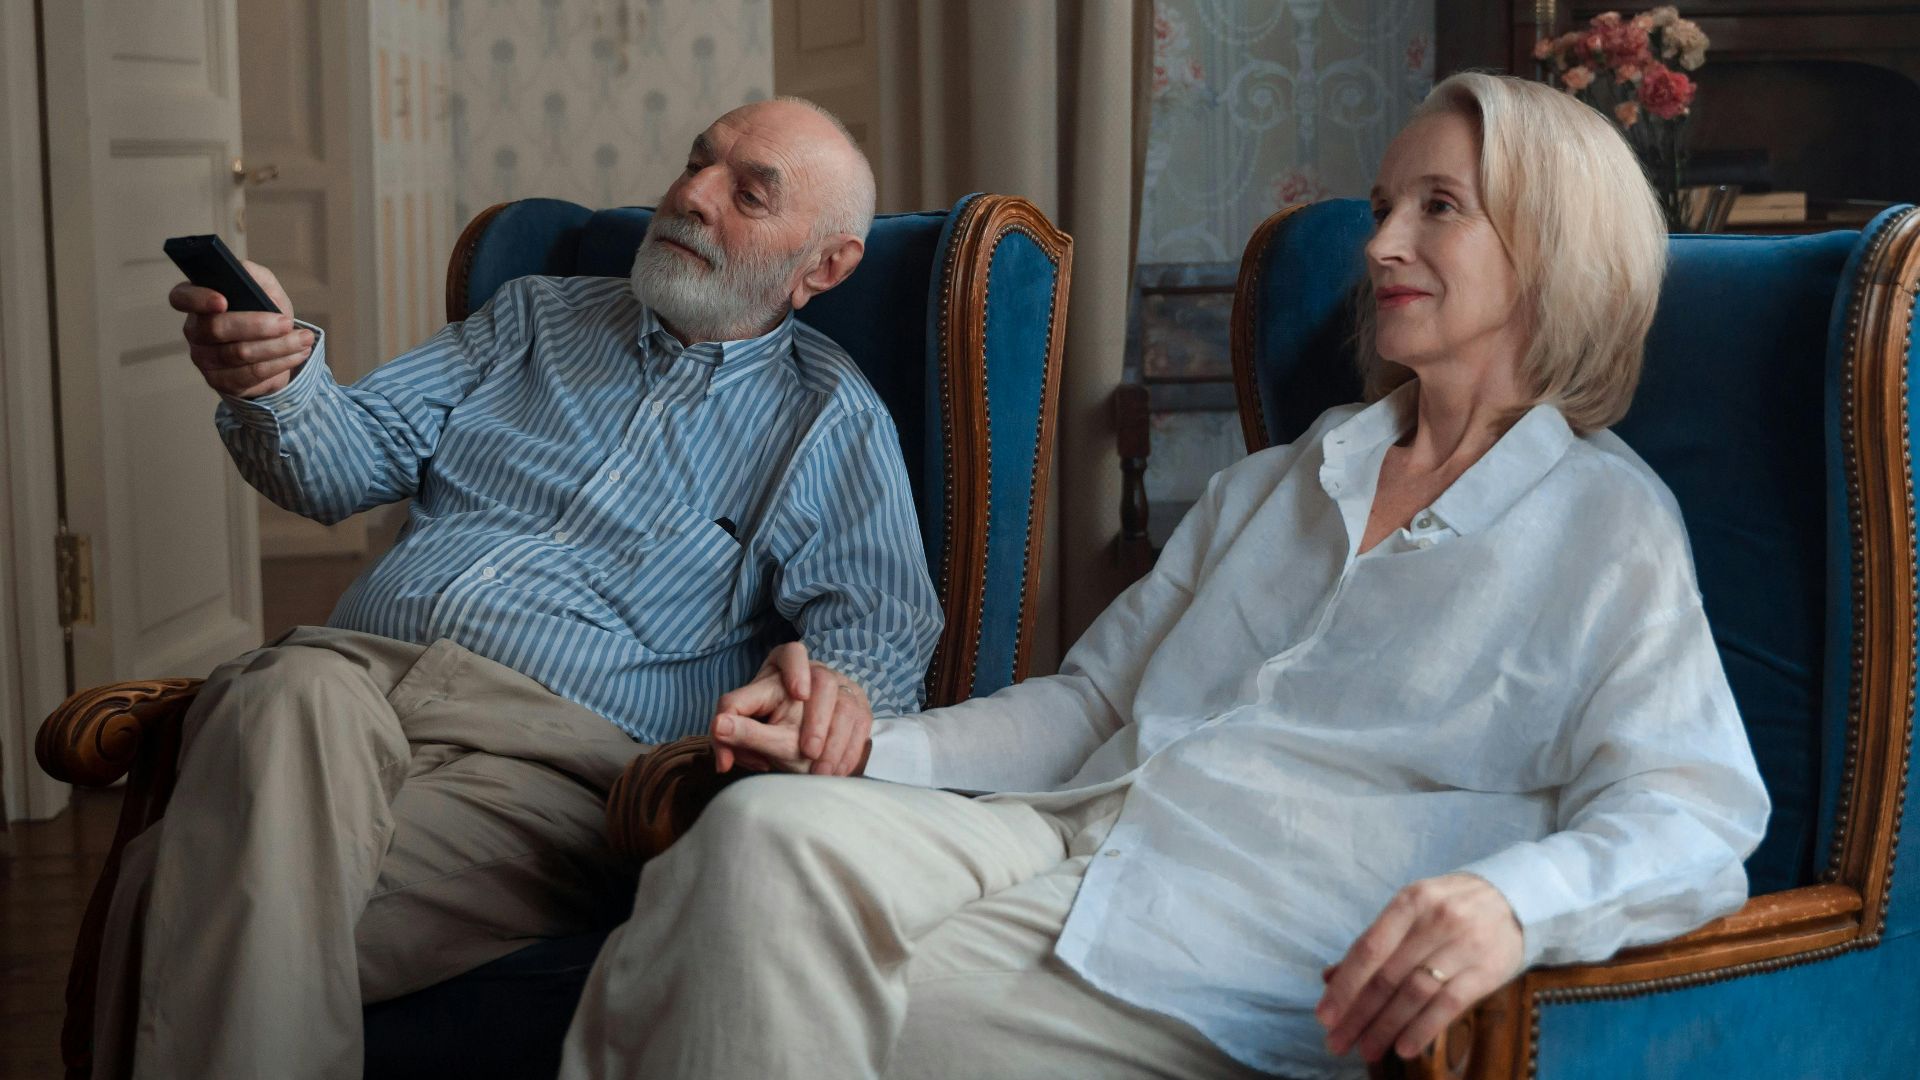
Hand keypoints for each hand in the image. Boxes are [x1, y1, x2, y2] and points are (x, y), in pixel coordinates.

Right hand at [171, 260, 311, 397]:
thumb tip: (246, 272)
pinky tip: (298, 353)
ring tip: (304, 338)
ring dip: (278, 346)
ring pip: (239, 353)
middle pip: (216, 328)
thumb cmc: (262, 310)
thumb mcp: (264, 288)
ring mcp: (204, 358)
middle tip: (286, 322)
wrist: (273, 347)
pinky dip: (280, 362)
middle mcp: (194, 330)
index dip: (199, 299)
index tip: (223, 301)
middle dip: (256, 325)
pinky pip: (251, 374)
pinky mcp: (220, 381)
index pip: (182, 297)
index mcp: (197, 301)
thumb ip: (255, 275)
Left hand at [710, 642, 873, 776]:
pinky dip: (849, 751)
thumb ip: (738, 730)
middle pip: (824, 682)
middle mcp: (816, 672)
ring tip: (820, 773)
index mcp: (783, 668)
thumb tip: (718, 727)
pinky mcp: (860, 707)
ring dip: (834, 742)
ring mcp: (842, 688)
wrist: (812, 750)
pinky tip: (836, 772)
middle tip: (807, 752)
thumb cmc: (775, 734)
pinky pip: (862, 724)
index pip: (791, 654)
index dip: (796, 670)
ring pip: (846, 705)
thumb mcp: (756, 732)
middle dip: (817, 720)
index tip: (800, 694)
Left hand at [1315, 873, 1522, 1063]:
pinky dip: (1423, 1029)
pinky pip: (1449, 1005)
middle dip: (1358, 1014)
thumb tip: (1330, 978)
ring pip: (1415, 993)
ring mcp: (1464, 946)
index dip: (1345, 985)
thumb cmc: (1448, 907)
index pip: (1369, 949)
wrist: (1513, 898)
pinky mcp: (1487, 971)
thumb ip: (1374, 943)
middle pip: (1388, 976)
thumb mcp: (1411, 911)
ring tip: (1367, 1050)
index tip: (1324, 1016)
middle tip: (1338, 1042)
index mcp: (1409, 902)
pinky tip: (1403, 1048)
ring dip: (1386, 1027)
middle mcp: (1435, 921)